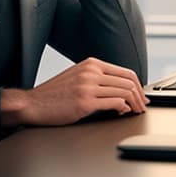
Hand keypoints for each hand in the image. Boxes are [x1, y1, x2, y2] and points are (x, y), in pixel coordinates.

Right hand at [0, 57, 149, 127]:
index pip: (125, 71)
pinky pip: (114, 102)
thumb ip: (97, 79)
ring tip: (135, 112)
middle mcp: (91, 72)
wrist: (33, 104)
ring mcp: (88, 86)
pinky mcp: (85, 102)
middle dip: (139, 96)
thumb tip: (119, 91)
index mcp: (91, 64)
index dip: (137, 85)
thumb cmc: (54, 94)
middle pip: (128, 81)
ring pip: (123, 92)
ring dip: (134, 104)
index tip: (140, 95)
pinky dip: (123, 108)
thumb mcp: (77, 77)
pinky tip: (122, 112)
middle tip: (142, 106)